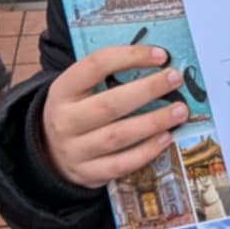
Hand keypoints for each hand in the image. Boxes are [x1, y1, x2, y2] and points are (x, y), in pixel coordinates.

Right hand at [41, 44, 188, 189]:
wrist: (49, 152)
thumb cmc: (76, 111)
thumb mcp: (78, 90)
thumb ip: (107, 76)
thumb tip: (156, 61)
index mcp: (63, 90)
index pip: (95, 65)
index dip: (129, 56)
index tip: (160, 54)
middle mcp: (65, 120)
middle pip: (109, 104)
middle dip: (147, 90)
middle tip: (175, 79)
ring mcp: (75, 150)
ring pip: (118, 136)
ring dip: (153, 122)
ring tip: (179, 111)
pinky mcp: (88, 174)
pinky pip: (121, 164)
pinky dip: (146, 151)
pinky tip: (165, 138)